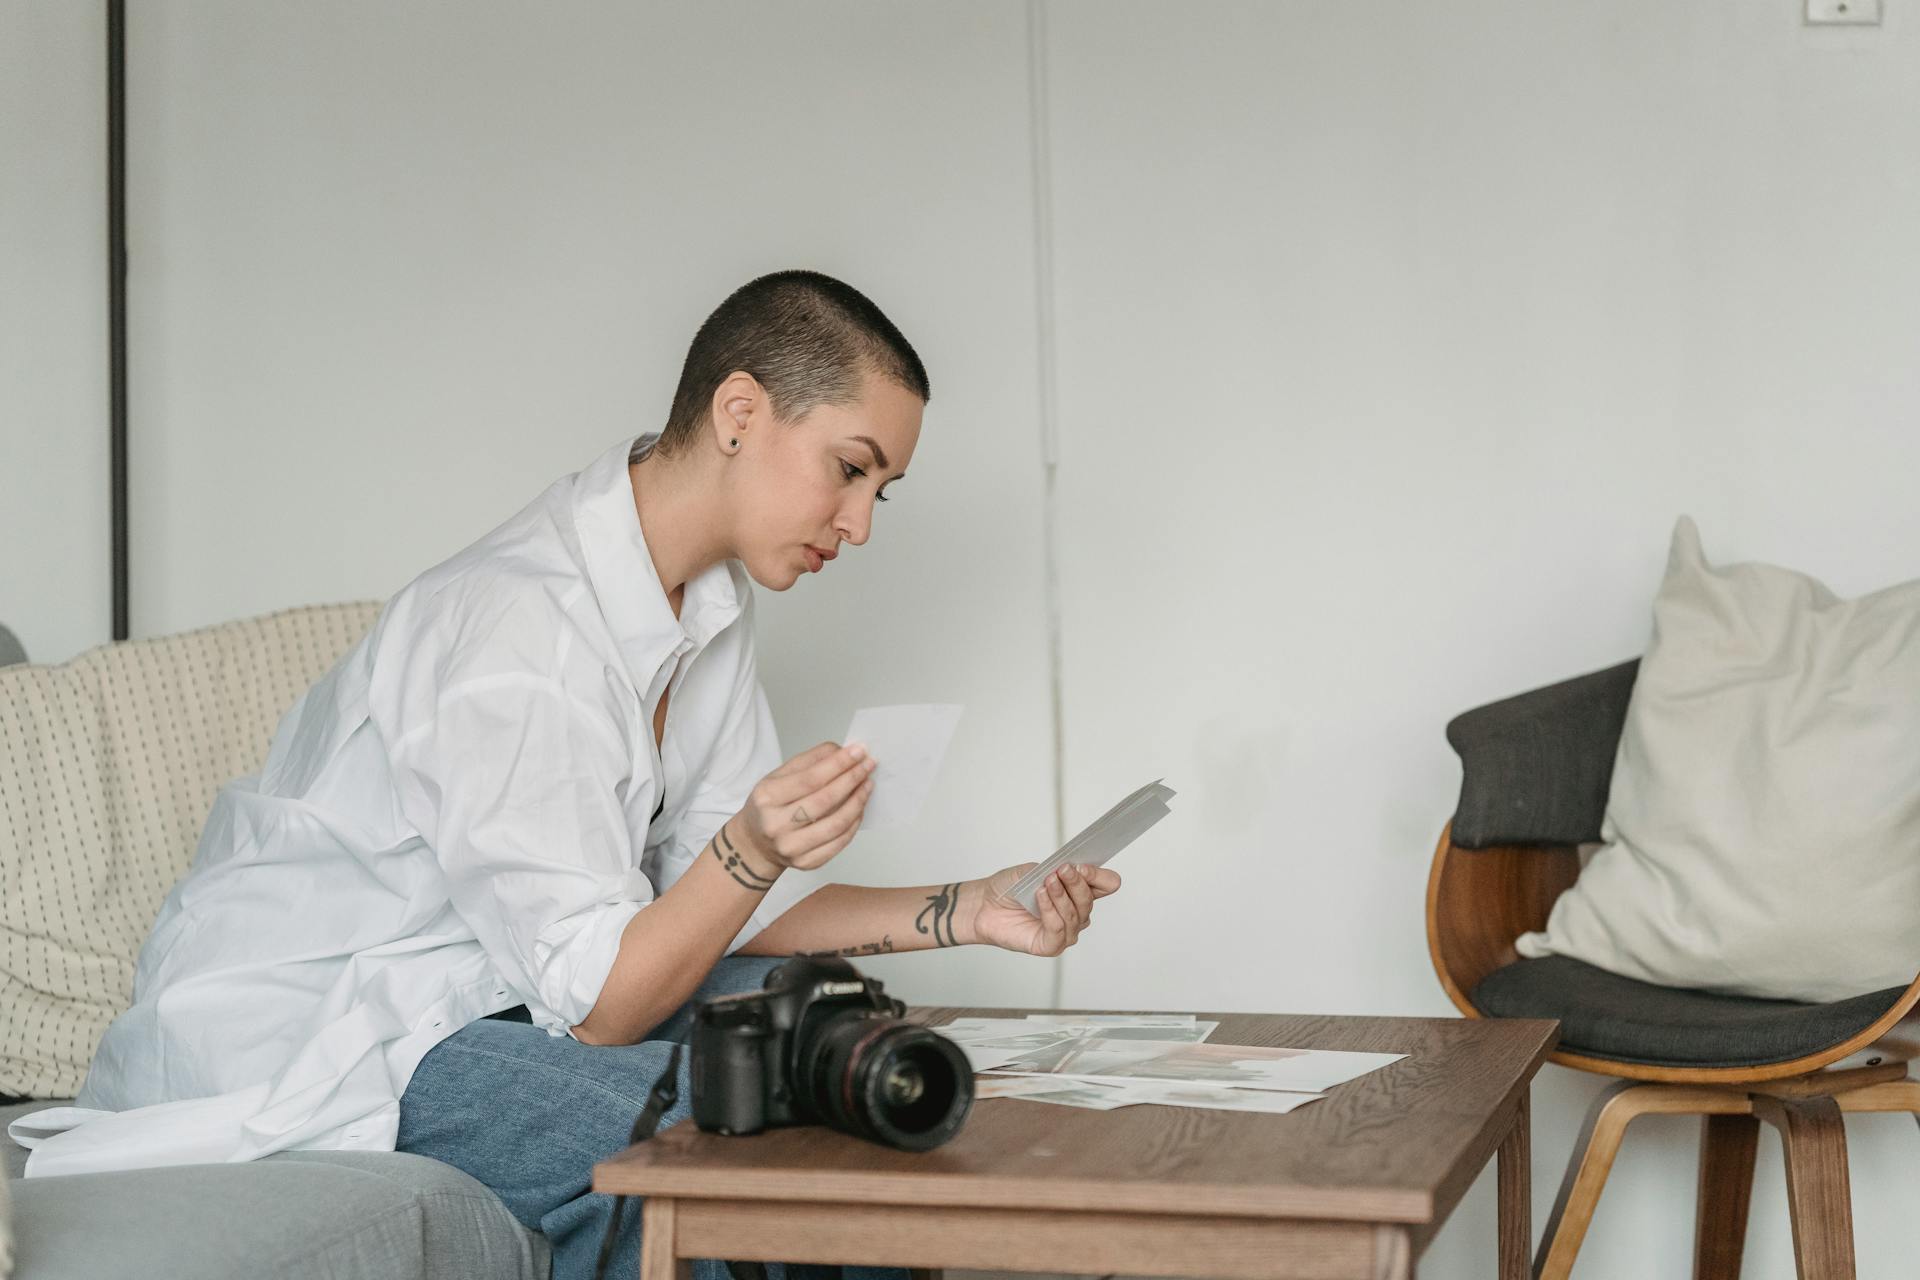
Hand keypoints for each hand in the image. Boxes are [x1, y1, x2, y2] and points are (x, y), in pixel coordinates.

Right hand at [733, 742, 876, 873]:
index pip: (811, 778)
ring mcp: (791, 847)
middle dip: (852, 779)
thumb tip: (842, 752)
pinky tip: (859, 808)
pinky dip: (854, 823)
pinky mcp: (806, 863)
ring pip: (836, 824)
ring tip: (867, 785)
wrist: (755, 844)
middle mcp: (776, 825)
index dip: (839, 764)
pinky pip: (839, 842)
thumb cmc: (770, 806)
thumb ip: (810, 761)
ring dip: (858, 801)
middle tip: (868, 765)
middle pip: (825, 800)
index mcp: (767, 797)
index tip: (859, 751)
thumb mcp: (778, 777)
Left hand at [965, 862, 1120, 956]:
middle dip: (1077, 883)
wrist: (984, 904)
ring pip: (1076, 915)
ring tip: (1046, 882)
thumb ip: (1053, 869)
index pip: (1106, 885)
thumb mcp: (1033, 870)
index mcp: (1077, 892)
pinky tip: (1040, 896)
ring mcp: (1064, 931)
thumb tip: (1070, 869)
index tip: (1083, 866)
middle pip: (1090, 900)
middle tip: (1062, 870)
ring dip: (1062, 896)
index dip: (1099, 877)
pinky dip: (1051, 911)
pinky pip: (1059, 930)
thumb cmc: (1010, 888)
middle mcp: (1075, 913)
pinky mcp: (1050, 946)